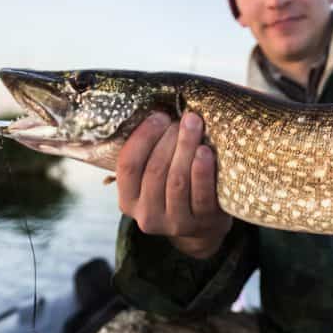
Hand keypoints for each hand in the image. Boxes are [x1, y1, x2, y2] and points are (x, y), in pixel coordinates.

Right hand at [117, 111, 231, 258]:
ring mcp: (175, 223)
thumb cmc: (175, 188)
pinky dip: (203, 170)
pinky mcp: (202, 223)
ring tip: (194, 125)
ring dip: (185, 147)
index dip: (143, 137)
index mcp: (128, 201)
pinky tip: (205, 150)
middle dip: (169, 138)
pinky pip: (201, 194)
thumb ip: (148, 154)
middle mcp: (146, 216)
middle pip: (154, 170)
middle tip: (184, 117)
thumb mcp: (153, 179)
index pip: (127, 165)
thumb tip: (154, 107)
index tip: (159, 116)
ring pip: (177, 180)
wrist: (204, 226)